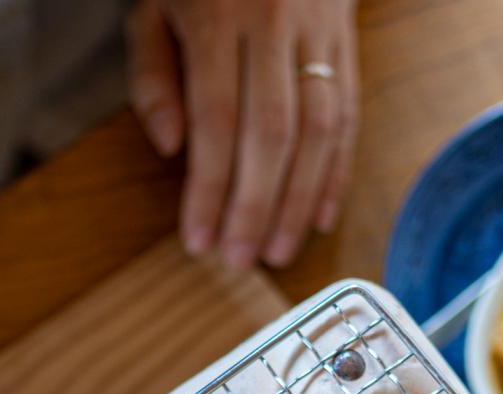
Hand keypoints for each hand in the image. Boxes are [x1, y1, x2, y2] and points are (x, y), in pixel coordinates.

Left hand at [126, 0, 358, 268]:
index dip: (209, 188)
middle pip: (271, 135)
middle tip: (238, 259)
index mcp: (216, 18)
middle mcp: (272, 26)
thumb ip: (153, 76)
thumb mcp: (153, 7)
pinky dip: (338, 170)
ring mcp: (317, 33)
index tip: (197, 240)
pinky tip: (323, 215)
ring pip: (318, 130)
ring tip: (279, 252)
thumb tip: (173, 149)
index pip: (216, 122)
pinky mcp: (346, 40)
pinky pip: (349, 113)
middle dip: (255, 207)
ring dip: (300, 201)